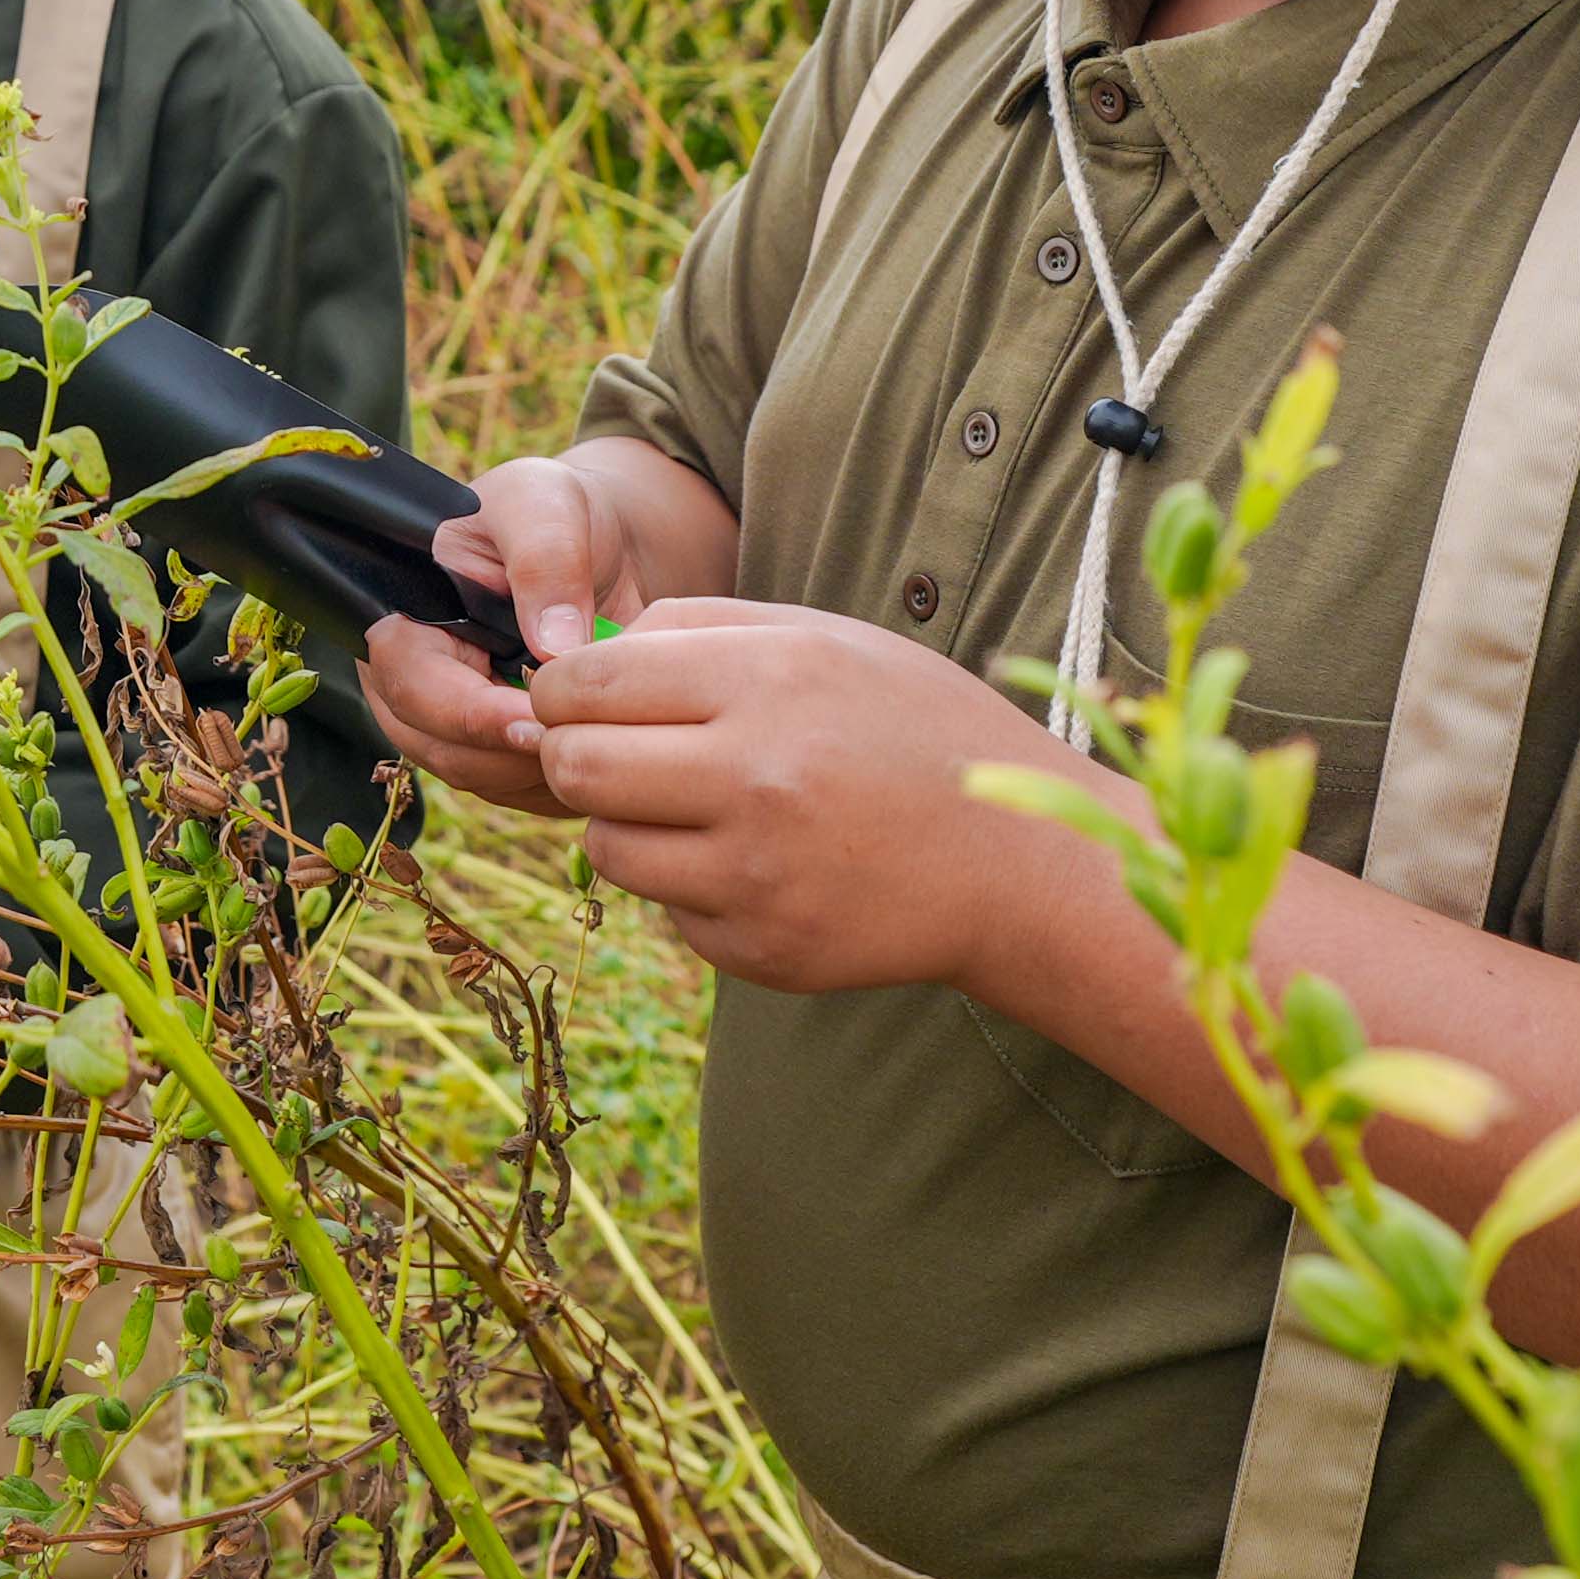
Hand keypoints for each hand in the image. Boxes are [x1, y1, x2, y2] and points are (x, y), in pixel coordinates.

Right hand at [367, 452, 662, 806]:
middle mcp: (415, 682)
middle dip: (512, 752)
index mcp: (404, 617)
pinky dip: (567, 784)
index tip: (540, 719)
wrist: (603, 547)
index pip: (410, 682)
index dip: (468, 712)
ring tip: (612, 736)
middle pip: (439, 747)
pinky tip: (614, 750)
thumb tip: (551, 647)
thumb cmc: (556, 514)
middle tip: (591, 738)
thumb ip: (543, 558)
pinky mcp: (498, 755)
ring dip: (544, 772)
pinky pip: (523, 793)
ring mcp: (453, 726)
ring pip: (483, 780)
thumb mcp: (545, 505)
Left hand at [528, 595, 1077, 993]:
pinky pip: (666, 909)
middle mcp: (756, 778)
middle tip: (607, 753)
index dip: (559, 691)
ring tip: (689, 806)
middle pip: (574, 767)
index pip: (585, 684)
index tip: (577, 699)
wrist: (1019, 862)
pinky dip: (687, 884)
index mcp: (768, 681)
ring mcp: (756, 876)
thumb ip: (699, 629)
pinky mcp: (761, 949)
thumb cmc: (914, 729)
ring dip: (624, 823)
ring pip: (605, 846)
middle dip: (572, 755)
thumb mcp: (825, 639)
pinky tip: (753, 862)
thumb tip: (580, 653)